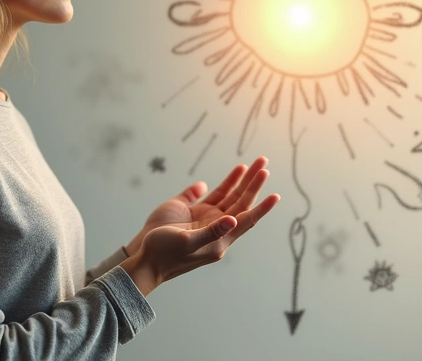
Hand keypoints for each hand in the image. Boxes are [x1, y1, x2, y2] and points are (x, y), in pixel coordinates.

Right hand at [120, 157, 279, 294]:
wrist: (146, 257)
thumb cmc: (165, 254)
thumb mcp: (187, 243)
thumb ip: (210, 232)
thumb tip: (232, 220)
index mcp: (220, 239)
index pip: (246, 220)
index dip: (261, 208)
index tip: (275, 195)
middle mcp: (218, 228)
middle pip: (241, 203)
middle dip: (253, 184)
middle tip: (263, 164)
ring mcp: (207, 219)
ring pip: (230, 196)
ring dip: (242, 181)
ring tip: (254, 164)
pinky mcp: (193, 212)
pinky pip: (214, 195)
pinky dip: (225, 184)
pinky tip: (235, 173)